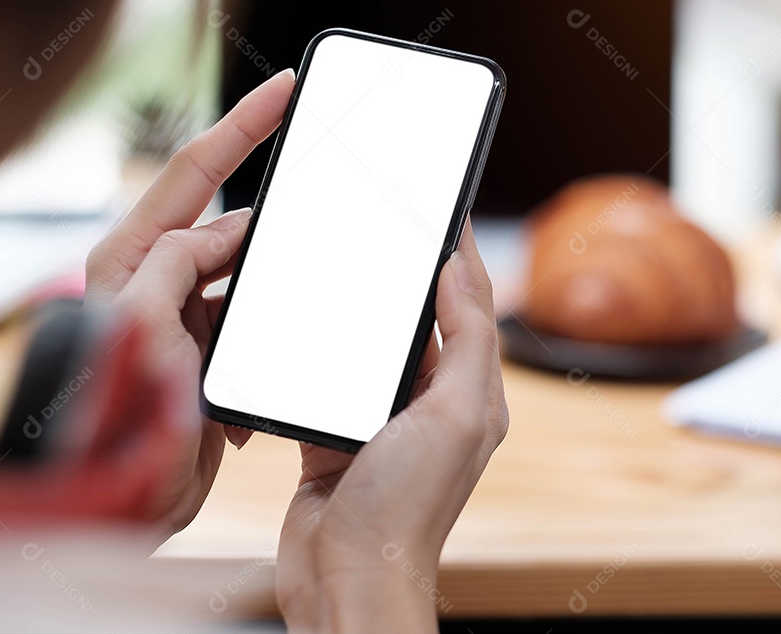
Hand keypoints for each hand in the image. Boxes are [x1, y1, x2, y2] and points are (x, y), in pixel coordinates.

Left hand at [81, 69, 294, 538]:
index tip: (286, 91)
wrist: (125, 501)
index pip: (194, 170)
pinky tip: (274, 354)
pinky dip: (269, 327)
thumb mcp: (142, 325)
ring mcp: (182, 311)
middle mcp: (155, 277)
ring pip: (246, 272)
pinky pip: (251, 315)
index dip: (243, 125)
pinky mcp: (206, 346)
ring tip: (295, 305)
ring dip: (274, 286)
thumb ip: (175, 263)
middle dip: (272, 219)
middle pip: (226, 221)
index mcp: (132, 258)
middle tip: (320, 215)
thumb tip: (227, 231)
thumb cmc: (117, 415)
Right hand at [275, 222, 509, 632]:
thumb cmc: (405, 507)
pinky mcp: (336, 430)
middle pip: (423, 315)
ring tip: (350, 251)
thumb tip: (459, 271)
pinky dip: (323, 343)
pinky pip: (331, 372)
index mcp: (471, 393)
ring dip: (364, 300)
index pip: (470, 303)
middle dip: (409, 266)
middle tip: (390, 216)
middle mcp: (432, 401)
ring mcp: (382, 416)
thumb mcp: (454, 415)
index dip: (458, 252)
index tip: (443, 205)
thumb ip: (465, 341)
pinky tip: (309, 316)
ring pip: (375, 340)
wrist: (344, 576)